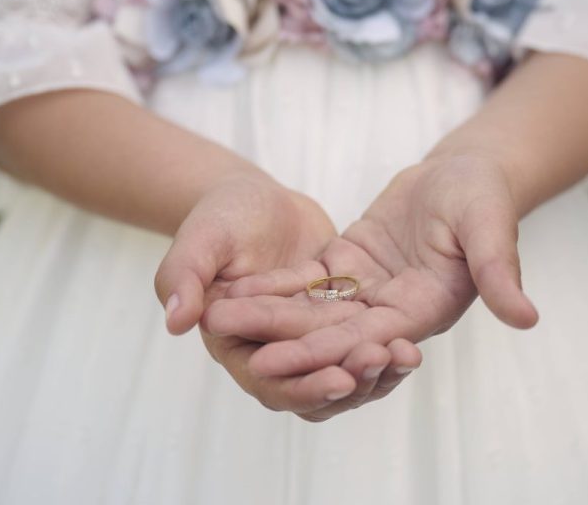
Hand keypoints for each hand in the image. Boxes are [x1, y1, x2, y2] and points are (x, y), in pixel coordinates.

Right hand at [154, 171, 420, 416]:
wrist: (258, 199)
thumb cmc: (223, 215)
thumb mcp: (203, 238)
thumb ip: (184, 275)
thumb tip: (175, 321)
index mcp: (234, 343)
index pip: (270, 380)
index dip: (304, 385)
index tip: (340, 379)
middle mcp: (270, 352)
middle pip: (313, 387)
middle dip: (350, 381)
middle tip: (383, 363)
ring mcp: (305, 341)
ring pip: (341, 373)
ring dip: (373, 373)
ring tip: (405, 357)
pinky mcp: (334, 325)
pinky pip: (361, 346)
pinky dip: (384, 348)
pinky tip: (411, 342)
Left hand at [205, 154, 537, 418]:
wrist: (463, 173)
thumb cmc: (482, 196)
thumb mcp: (490, 226)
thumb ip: (500, 271)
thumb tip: (528, 318)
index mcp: (426, 308)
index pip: (369, 339)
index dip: (322, 351)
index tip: (276, 360)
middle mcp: (393, 309)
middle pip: (329, 329)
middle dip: (277, 333)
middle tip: (223, 334)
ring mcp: (369, 290)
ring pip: (312, 307)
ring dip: (266, 310)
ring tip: (216, 310)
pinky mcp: (350, 267)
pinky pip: (309, 279)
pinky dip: (275, 283)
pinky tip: (235, 283)